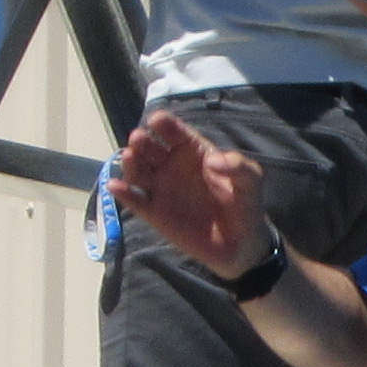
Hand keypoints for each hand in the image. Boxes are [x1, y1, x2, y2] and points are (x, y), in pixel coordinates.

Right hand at [110, 110, 268, 278]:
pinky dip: (123, 193)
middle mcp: (171, 165)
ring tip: (130, 158)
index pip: (173, 131)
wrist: (241, 245)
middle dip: (141, 140)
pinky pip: (135, 200)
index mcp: (192, 151)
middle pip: (149, 147)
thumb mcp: (250, 182)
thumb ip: (239, 167)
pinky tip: (116, 187)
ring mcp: (161, 188)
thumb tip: (213, 161)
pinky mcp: (155, 213)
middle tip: (139, 139)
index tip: (158, 122)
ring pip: (137, 170)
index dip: (164, 124)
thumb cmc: (245, 205)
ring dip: (130, 162)